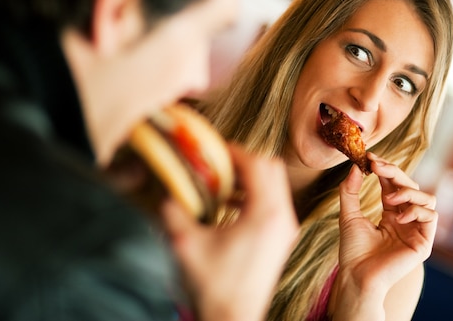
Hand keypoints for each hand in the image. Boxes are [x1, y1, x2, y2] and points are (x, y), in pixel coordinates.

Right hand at [162, 144, 298, 320]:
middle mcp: (283, 217)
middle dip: (244, 160)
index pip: (256, 164)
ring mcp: (286, 228)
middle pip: (271, 167)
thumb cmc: (215, 287)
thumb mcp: (187, 245)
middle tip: (218, 163)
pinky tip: (228, 204)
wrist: (235, 319)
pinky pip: (273, 201)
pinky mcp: (282, 238)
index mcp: (266, 214)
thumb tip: (166, 192)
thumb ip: (174, 212)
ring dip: (249, 177)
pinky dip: (254, 194)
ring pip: (274, 183)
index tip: (213, 149)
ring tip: (220, 181)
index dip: (233, 151)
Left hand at [332, 152, 436, 319]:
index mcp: (390, 213)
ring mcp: (416, 230)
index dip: (385, 169)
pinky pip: (431, 217)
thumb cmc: (352, 250)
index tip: (371, 157)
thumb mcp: (348, 215)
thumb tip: (355, 167)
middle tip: (378, 166)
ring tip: (389, 198)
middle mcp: (406, 219)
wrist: (357, 276)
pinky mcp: (424, 243)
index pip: (393, 184)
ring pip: (427, 198)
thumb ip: (350, 191)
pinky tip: (399, 217)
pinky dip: (417, 211)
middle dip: (395, 173)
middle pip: (411, 186)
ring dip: (408, 192)